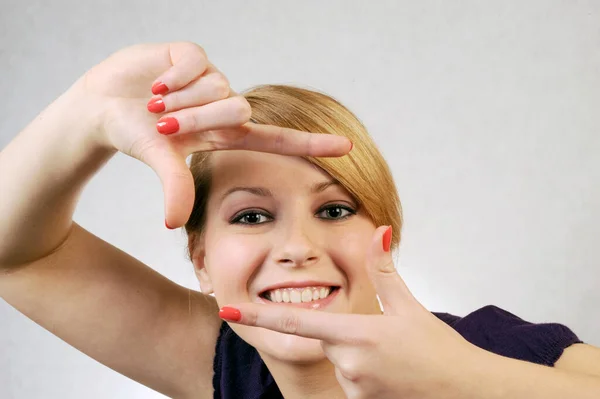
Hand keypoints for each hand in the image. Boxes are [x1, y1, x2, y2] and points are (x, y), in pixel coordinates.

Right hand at [74, 42, 350, 226]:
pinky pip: (195, 63)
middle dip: (197, 120)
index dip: (312, 144)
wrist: (102, 107)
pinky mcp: (192, 55)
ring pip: (216, 86)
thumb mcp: (158, 160)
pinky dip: (171, 78)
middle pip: (239, 108)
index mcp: (226, 135)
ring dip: (179, 102)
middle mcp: (224, 106)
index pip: (278, 140)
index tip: (348, 148)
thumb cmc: (134, 137)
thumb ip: (173, 186)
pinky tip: (155, 85)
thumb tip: (173, 224)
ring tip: (155, 106)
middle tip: (167, 126)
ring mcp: (210, 79)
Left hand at [219, 226, 482, 398]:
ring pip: (342, 364)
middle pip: (329, 341)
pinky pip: (352, 384)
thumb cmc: (439, 349)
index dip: (257, 318)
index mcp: (356, 334)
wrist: (467, 391)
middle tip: (388, 340)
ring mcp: (355, 388)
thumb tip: (379, 230)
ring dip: (360, 358)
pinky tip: (394, 376)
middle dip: (349, 335)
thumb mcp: (408, 305)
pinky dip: (367, 377)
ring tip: (396, 360)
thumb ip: (384, 269)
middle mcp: (349, 364)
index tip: (226, 311)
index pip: (295, 323)